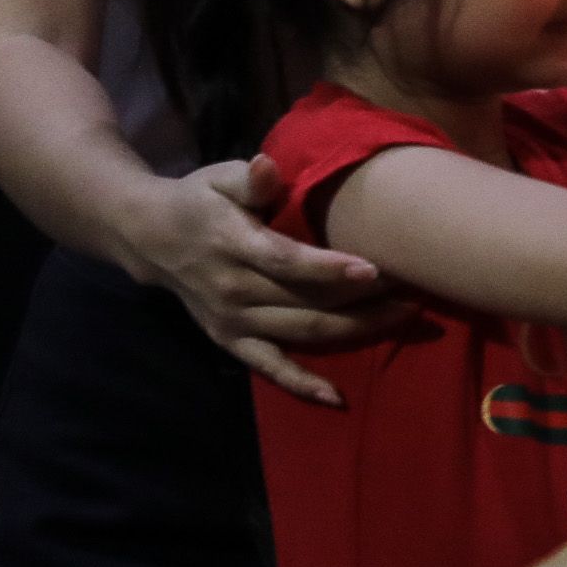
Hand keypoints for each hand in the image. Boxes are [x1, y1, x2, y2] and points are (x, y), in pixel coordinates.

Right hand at [134, 157, 407, 404]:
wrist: (150, 237)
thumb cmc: (199, 201)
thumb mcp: (218, 178)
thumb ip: (248, 178)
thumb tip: (268, 167)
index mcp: (233, 244)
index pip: (285, 261)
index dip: (329, 268)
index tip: (375, 269)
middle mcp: (234, 289)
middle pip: (307, 299)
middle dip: (365, 297)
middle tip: (415, 287)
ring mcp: (232, 321)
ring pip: (303, 331)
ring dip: (357, 328)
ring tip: (406, 315)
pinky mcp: (231, 341)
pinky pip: (269, 368)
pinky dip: (302, 385)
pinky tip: (337, 399)